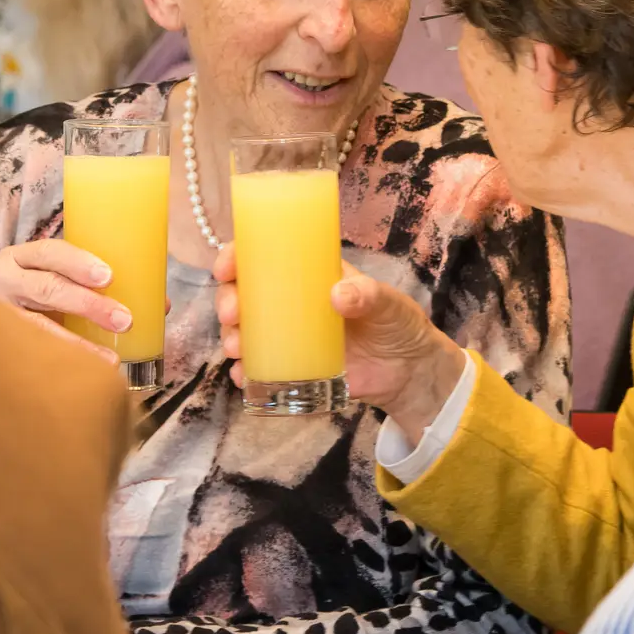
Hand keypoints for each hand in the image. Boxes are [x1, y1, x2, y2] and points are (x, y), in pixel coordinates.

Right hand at [0, 238, 128, 364]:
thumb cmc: (30, 297)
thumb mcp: (50, 279)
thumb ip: (94, 286)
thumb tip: (160, 305)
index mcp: (19, 258)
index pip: (49, 252)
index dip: (78, 263)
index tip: (109, 277)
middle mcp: (0, 280)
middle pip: (44, 288)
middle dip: (87, 304)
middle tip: (123, 320)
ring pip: (35, 326)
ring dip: (76, 343)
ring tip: (110, 359)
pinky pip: (26, 353)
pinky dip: (56, 362)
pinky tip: (80, 373)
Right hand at [212, 243, 467, 441]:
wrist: (407, 373)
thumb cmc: (397, 324)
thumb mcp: (387, 302)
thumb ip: (368, 295)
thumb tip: (337, 295)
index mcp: (310, 276)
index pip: (264, 257)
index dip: (236, 257)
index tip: (226, 268)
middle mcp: (292, 303)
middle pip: (243, 295)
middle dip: (226, 301)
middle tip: (231, 314)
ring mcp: (289, 336)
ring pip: (244, 331)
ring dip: (231, 337)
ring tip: (236, 349)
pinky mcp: (293, 368)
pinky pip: (259, 368)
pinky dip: (244, 372)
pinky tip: (243, 376)